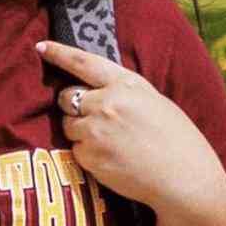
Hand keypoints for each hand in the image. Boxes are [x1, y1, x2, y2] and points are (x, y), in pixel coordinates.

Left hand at [36, 35, 225, 219]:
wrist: (184, 178)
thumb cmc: (176, 140)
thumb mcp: (154, 101)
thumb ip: (123, 92)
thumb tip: (96, 91)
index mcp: (126, 84)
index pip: (84, 62)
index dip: (59, 53)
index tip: (41, 47)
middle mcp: (106, 103)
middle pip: (66, 97)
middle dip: (73, 106)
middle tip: (96, 120)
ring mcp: (95, 130)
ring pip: (68, 126)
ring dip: (81, 132)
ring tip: (112, 144)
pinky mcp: (89, 156)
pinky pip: (76, 150)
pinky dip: (88, 155)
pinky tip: (113, 160)